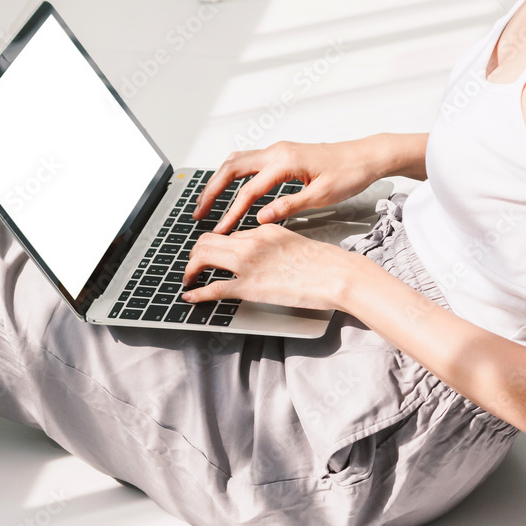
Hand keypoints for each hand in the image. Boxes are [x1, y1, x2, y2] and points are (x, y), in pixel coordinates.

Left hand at [180, 223, 357, 310]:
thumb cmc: (323, 263)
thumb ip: (270, 243)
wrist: (337, 275)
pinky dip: (196, 293)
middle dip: (194, 254)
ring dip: (190, 269)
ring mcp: (248, 263)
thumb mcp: (292, 241)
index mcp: (263, 229)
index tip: (210, 255)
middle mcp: (250, 242)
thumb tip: (255, 252)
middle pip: (206, 240)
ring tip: (188, 279)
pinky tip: (190, 297)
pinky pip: (213, 288)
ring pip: (202, 258)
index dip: (215, 246)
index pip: (228, 233)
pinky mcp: (249, 287)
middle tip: (192, 267)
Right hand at [193, 140, 382, 233]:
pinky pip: (248, 161)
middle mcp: (277, 151)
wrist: (366, 156)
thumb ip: (288, 206)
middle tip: (199, 212)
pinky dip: (232, 175)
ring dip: (218, 180)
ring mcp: (277, 150)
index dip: (231, 212)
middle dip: (212, 191)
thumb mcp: (321, 196)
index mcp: (285, 162)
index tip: (220, 229)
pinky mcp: (281, 154)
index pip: (249, 190)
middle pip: (231, 168)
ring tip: (207, 201)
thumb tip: (260, 217)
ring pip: (236, 161)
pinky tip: (228, 188)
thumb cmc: (349, 174)